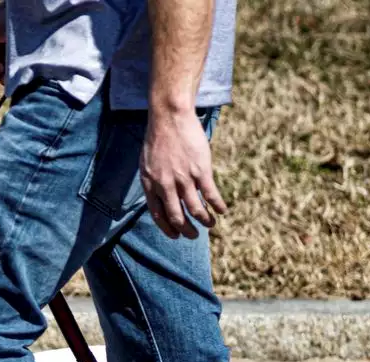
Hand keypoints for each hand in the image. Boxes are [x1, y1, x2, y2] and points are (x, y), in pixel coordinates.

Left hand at [140, 109, 227, 238]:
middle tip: (193, 235)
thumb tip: (161, 197)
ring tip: (211, 225)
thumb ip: (153, 182)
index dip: (167, 227)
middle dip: (186, 231)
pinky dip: (217, 205)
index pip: (158, 214)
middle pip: (177, 217)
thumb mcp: (147, 164)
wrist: (169, 117)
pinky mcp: (201, 170)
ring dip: (205, 221)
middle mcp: (166, 185)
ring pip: (195, 210)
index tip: (175, 234)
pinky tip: (222, 210)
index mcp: (150, 184)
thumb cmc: (157, 139)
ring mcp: (184, 179)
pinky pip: (211, 195)